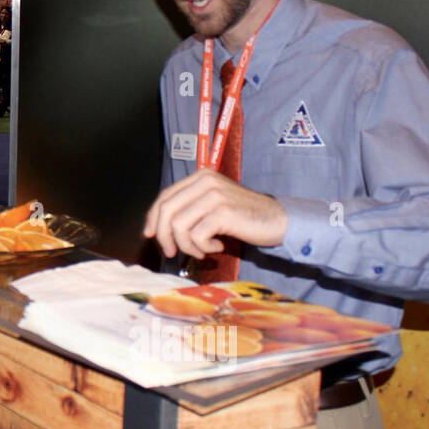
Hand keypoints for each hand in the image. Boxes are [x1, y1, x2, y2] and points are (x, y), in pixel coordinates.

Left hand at [142, 168, 287, 259]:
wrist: (277, 220)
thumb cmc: (244, 216)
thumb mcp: (213, 205)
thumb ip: (190, 208)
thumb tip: (157, 227)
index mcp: (201, 177)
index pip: (165, 196)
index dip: (153, 217)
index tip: (151, 235)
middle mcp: (206, 181)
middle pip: (166, 210)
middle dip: (164, 235)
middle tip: (171, 251)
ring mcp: (214, 196)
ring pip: (178, 225)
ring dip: (186, 245)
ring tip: (201, 250)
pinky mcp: (223, 212)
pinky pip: (196, 236)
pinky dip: (202, 247)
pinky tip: (216, 247)